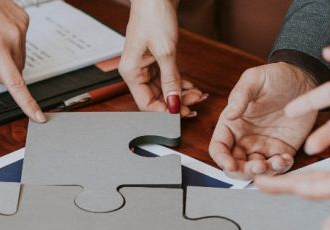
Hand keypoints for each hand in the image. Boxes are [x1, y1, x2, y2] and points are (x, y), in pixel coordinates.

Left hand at [0, 0, 44, 121]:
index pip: (14, 82)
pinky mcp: (24, 20)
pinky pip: (20, 43)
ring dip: (4, 59)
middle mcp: (13, 36)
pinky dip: (9, 44)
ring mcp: (21, 27)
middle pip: (14, 72)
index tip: (38, 116)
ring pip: (18, 59)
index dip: (27, 103)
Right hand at [119, 0, 206, 115]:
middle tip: (195, 105)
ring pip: (164, 89)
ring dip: (181, 94)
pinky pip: (167, 78)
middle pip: (156, 98)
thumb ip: (171, 80)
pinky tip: (192, 87)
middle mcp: (136, 71)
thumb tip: (173, 104)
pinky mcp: (155, 58)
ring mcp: (146, 65)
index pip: (145, 104)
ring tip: (198, 95)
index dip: (164, 112)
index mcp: (131, 72)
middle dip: (176, 103)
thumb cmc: (153, 15)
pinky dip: (180, 83)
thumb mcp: (165, 51)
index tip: (182, 114)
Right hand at [209, 63, 316, 179]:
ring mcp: (263, 146)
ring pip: (255, 170)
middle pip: (235, 165)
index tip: (230, 164)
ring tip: (277, 162)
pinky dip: (280, 168)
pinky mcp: (281, 149)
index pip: (219, 147)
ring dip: (264, 172)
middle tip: (259, 165)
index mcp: (232, 124)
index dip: (222, 159)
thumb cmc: (275, 76)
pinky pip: (277, 166)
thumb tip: (229, 115)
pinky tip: (286, 159)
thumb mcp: (255, 79)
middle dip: (244, 171)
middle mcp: (244, 138)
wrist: (304, 78)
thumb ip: (240, 96)